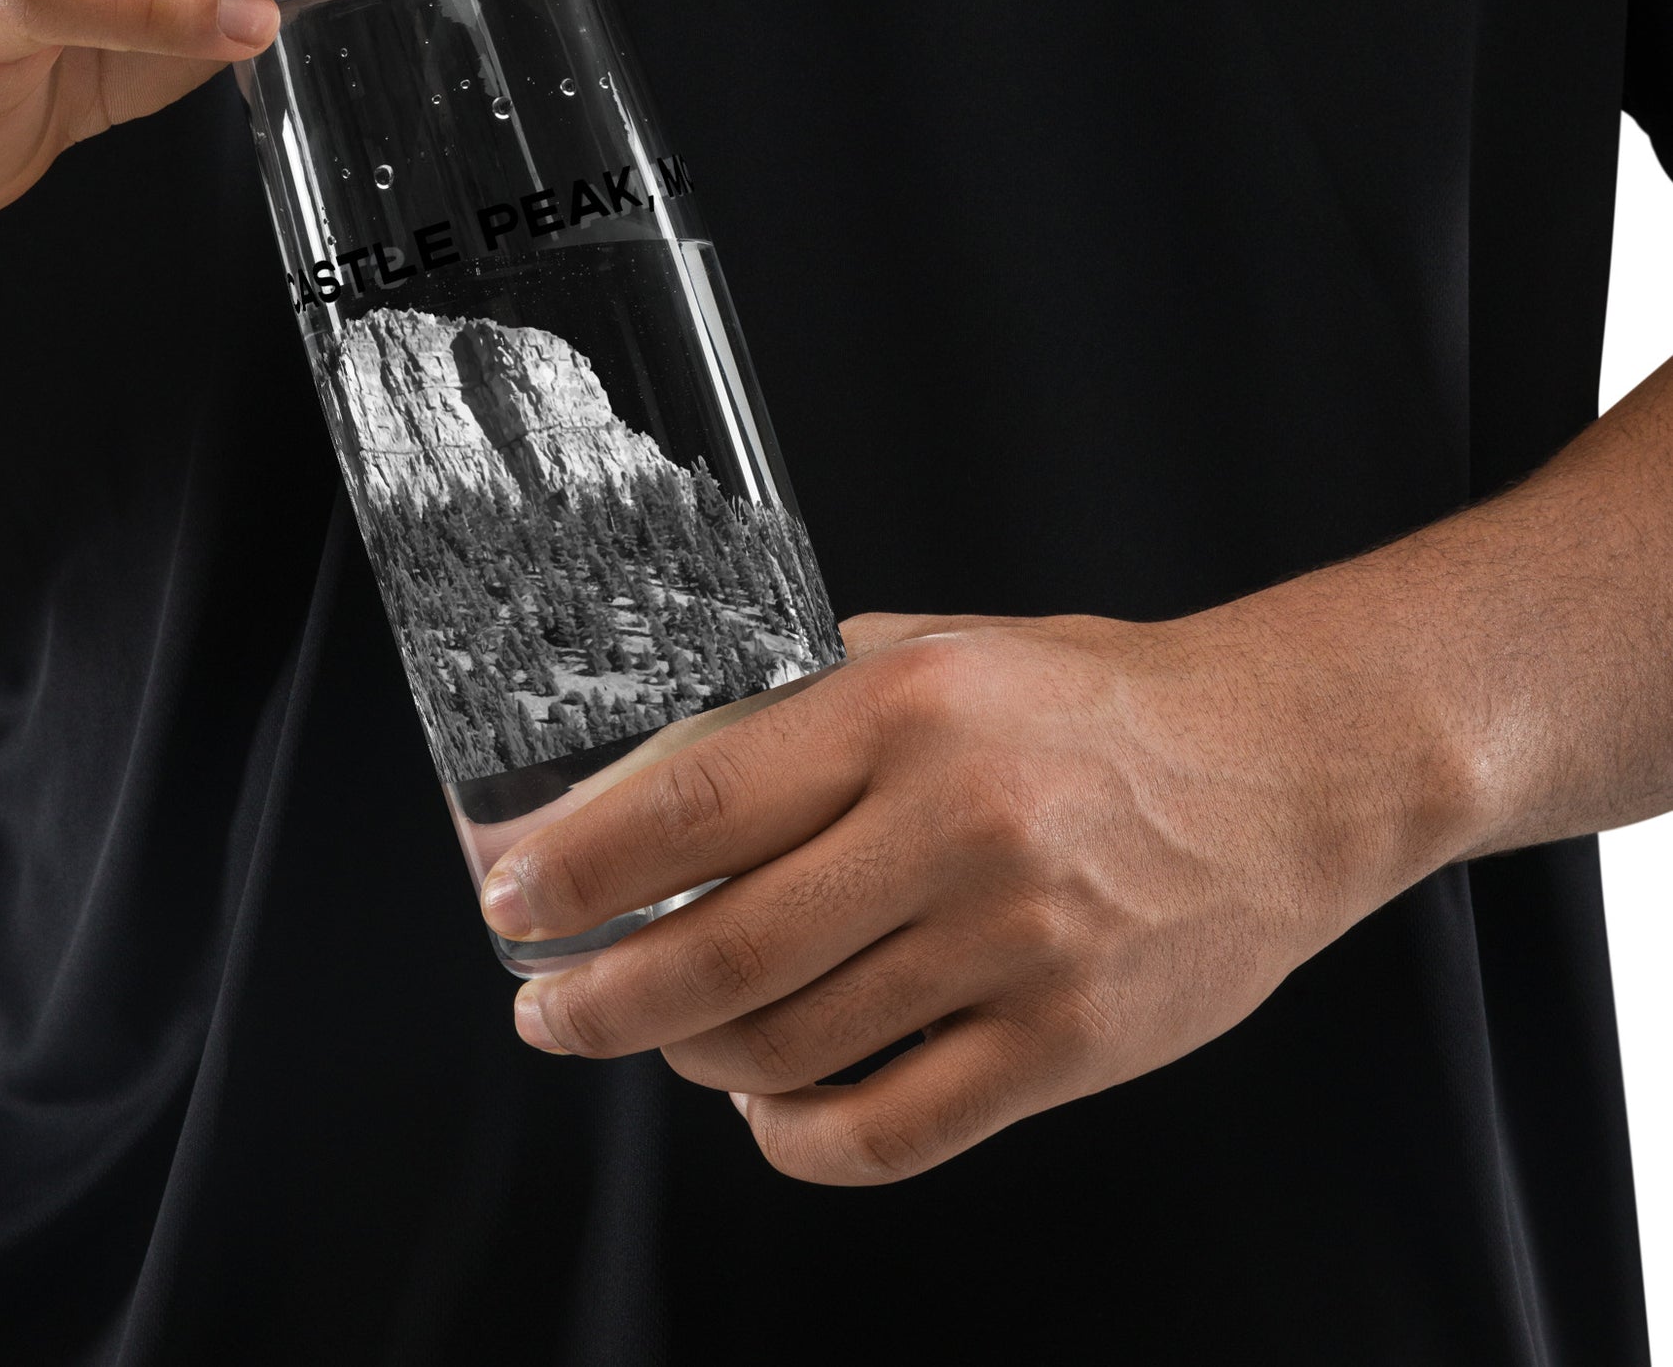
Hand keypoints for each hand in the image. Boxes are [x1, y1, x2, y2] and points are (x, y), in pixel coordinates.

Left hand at [480, 603, 1474, 1184]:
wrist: (1278, 770)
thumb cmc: (1091, 702)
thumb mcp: (938, 652)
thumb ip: (801, 705)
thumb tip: (653, 774)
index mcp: (908, 711)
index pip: (696, 802)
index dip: (579, 867)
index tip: (509, 900)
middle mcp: (955, 828)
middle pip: (722, 950)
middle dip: (598, 997)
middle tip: (546, 1007)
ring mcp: (1015, 949)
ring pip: (789, 1049)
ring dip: (692, 1058)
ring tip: (667, 1035)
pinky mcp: (1065, 1046)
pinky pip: (887, 1132)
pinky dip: (796, 1136)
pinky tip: (767, 1107)